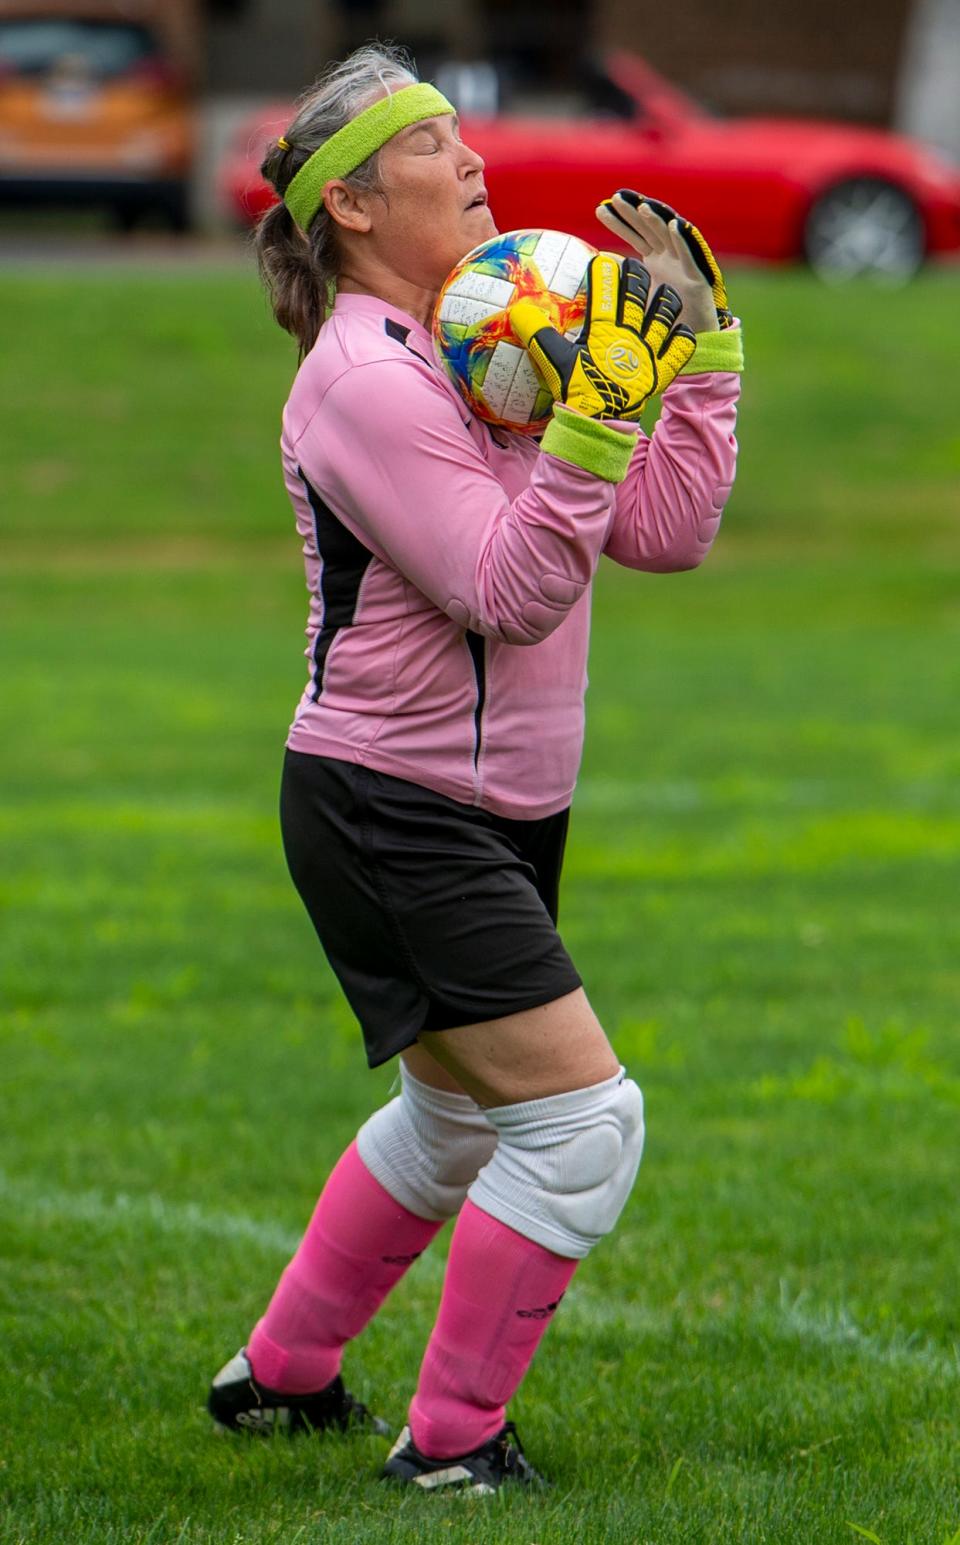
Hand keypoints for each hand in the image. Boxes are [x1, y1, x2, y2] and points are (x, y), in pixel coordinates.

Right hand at [509, 253, 695, 420]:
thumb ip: (537, 333)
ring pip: (666, 313)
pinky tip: (680, 331)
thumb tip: (517, 310)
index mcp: (603, 331)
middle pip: (639, 293)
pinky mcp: (661, 371)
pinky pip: (681, 348)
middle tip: (633, 268)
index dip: (604, 271)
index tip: (603, 260)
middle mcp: (629, 336)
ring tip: (664, 293)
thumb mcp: (553, 361)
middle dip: (636, 275)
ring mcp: (648, 352)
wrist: (598, 424)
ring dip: (666, 301)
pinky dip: (682, 337)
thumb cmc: (576, 391)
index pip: (605, 291)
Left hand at [596, 191, 731, 332]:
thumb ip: (618, 284)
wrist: (690, 345)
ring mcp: (685, 266)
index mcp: (654, 261)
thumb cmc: (662, 325)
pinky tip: (675, 225)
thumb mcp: (633, 302)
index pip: (634, 235)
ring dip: (658, 220)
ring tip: (643, 206)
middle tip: (616, 198)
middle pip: (650, 229)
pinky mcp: (700, 279)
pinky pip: (692, 256)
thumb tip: (595, 272)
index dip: (619, 222)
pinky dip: (685, 240)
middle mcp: (669, 258)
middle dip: (634, 212)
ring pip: (670, 237)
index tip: (600, 209)